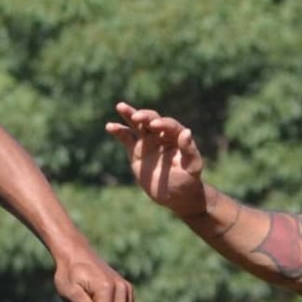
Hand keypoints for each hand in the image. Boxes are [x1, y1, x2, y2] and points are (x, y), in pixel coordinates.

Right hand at [106, 103, 208, 217]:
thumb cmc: (188, 180)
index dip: (163, 124)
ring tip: (120, 106)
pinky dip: (118, 131)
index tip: (155, 125)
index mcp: (176, 136)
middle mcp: (161, 135)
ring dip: (129, 114)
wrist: (175, 194)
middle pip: (152, 119)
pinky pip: (126, 137)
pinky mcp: (135, 149)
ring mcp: (147, 141)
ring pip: (137, 124)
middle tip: (138, 117)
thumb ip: (189, 150)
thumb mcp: (192, 166)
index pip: (169, 125)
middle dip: (145, 116)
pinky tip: (109, 126)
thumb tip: (187, 132)